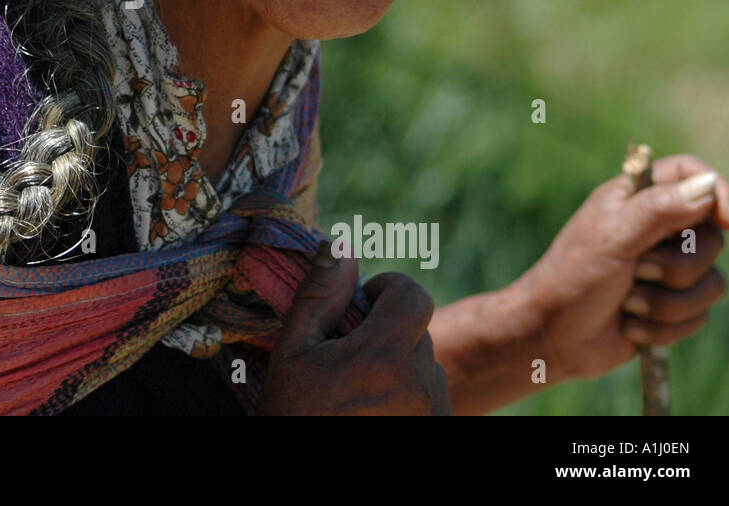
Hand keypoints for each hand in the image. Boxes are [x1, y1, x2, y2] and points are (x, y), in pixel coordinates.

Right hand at [257, 247, 449, 414]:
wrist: (299, 481)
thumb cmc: (291, 414)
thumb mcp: (293, 352)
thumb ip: (319, 296)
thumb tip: (341, 248)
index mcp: (381, 359)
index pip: (413, 295)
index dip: (388, 289)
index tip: (364, 303)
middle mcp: (418, 387)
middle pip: (419, 331)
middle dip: (388, 333)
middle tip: (350, 355)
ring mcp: (432, 414)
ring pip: (427, 365)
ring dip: (400, 365)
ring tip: (360, 390)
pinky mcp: (438, 431)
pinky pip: (431, 396)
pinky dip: (408, 395)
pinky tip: (373, 410)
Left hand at [517, 154, 728, 381]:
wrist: (552, 336)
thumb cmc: (572, 278)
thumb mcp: (612, 238)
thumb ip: (658, 210)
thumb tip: (707, 186)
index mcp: (635, 199)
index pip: (690, 174)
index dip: (717, 191)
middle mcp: (654, 229)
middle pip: (712, 237)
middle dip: (677, 267)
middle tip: (637, 271)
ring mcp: (665, 269)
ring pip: (711, 283)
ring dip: (667, 303)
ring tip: (628, 304)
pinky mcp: (670, 306)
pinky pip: (699, 316)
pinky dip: (664, 327)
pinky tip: (629, 327)